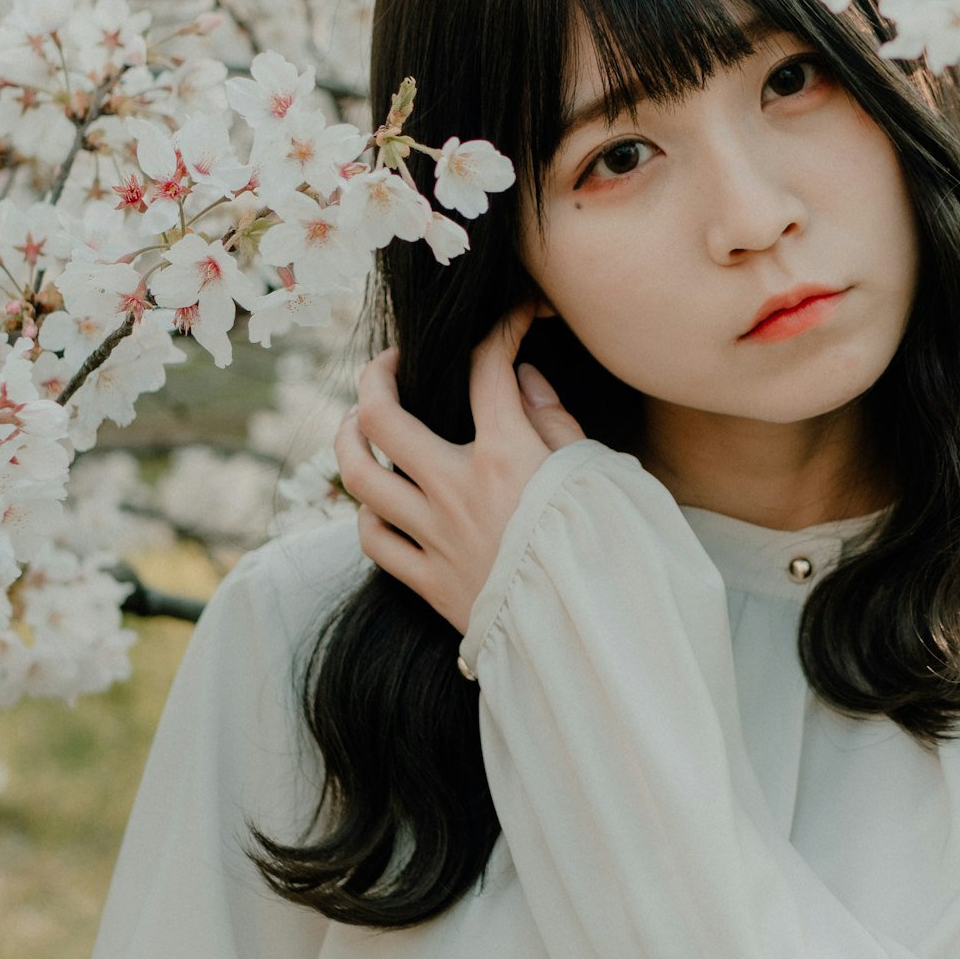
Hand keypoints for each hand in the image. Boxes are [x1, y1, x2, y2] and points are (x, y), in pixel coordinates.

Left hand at [337, 303, 588, 636]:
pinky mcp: (429, 583)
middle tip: (392, 363)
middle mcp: (458, 491)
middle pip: (381, 417)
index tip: (510, 321)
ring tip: (359, 422)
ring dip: (349, 441)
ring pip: (359, 478)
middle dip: (377, 375)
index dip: (499, 331)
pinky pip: (374, 539)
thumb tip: (521, 378)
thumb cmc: (610, 551)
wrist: (597, 638)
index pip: (486, 369)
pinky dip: (368, 513)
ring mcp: (436, 538)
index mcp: (508, 457)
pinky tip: (378, 501)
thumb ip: (554, 422)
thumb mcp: (598, 475)